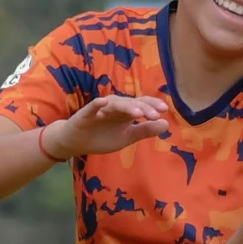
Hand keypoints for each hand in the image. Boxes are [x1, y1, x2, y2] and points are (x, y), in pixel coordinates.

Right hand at [47, 94, 169, 159]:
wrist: (76, 142)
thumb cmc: (102, 137)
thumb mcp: (127, 137)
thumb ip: (145, 130)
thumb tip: (166, 124)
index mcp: (126, 112)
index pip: (141, 104)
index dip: (152, 105)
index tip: (165, 110)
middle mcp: (115, 108)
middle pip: (131, 104)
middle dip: (143, 108)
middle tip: (155, 114)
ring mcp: (100, 110)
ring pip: (115, 105)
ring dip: (126, 107)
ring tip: (137, 112)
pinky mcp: (86, 114)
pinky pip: (92, 108)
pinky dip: (97, 104)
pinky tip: (103, 102)